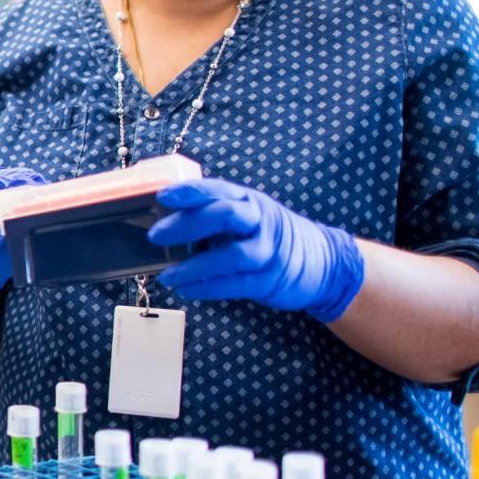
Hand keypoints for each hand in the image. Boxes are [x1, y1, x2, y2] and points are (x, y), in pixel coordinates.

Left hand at [150, 178, 363, 322]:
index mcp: (248, 200)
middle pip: (225, 214)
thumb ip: (211, 217)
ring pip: (232, 255)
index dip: (190, 192)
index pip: (217, 189)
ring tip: (167, 275)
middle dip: (188, 223)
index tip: (162, 196)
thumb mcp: (245, 218)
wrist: (322, 261)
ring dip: (195, 266)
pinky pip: (236, 284)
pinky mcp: (271, 279)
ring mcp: (268, 250)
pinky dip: (208, 288)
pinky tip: (186, 290)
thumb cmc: (266, 236)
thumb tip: (160, 222)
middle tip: (156, 235)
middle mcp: (260, 220)